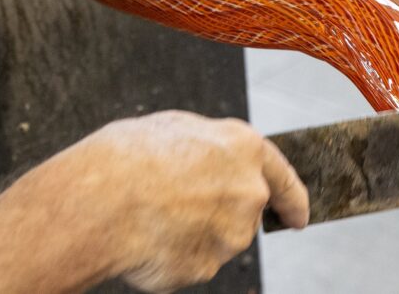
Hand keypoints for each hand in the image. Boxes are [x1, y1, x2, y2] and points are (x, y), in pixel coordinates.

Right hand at [79, 110, 308, 292]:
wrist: (101, 200)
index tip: (298, 217)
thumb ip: (210, 148)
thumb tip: (216, 163)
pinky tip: (145, 237)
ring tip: (148, 214)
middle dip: (221, 213)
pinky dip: (171, 254)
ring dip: (191, 233)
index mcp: (244, 149)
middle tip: (177, 205)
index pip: (284, 178)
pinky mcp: (207, 268)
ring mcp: (231, 235)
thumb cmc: (128, 156)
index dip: (293, 199)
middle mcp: (249, 193)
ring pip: (217, 240)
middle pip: (245, 211)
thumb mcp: (173, 129)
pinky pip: (191, 262)